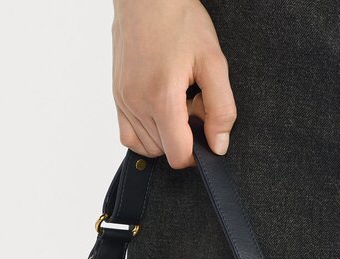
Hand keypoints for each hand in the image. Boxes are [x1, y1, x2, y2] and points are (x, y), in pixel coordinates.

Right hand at [112, 0, 236, 167]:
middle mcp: (137, 104)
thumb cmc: (179, 21)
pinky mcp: (118, 98)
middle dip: (184, 138)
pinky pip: (129, 136)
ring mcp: (124, 102)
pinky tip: (160, 113)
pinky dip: (147, 135)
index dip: (198, 153)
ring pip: (148, 147)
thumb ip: (221, 109)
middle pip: (165, 153)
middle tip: (193, 106)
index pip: (179, 156)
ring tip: (177, 104)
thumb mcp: (214, 62)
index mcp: (162, 98)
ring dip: (166, 136)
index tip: (206, 132)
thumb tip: (218, 145)